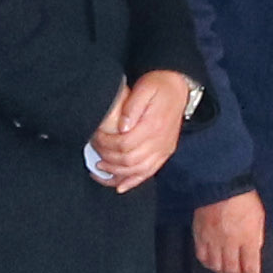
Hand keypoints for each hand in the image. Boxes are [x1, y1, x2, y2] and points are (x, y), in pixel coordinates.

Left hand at [87, 68, 190, 188]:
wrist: (178, 88)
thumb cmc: (158, 86)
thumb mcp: (144, 88)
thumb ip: (132, 107)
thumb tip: (121, 127)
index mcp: (154, 126)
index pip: (125, 144)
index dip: (106, 144)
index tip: (95, 138)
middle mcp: (161, 142)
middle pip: (130, 160)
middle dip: (108, 159)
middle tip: (95, 151)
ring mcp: (164, 150)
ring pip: (139, 171)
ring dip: (117, 172)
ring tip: (101, 167)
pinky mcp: (165, 153)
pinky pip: (149, 173)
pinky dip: (134, 182)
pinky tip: (120, 186)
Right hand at [192, 191, 266, 272]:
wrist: (220, 183)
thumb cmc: (244, 199)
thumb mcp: (258, 218)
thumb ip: (256, 237)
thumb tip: (254, 252)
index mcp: (248, 238)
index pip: (251, 266)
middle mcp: (230, 242)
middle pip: (233, 269)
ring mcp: (213, 240)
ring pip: (217, 265)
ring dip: (223, 272)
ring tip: (227, 272)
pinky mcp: (200, 235)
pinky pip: (202, 256)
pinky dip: (208, 263)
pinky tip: (212, 263)